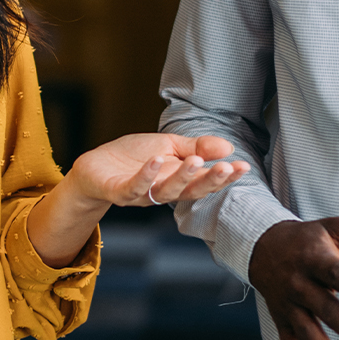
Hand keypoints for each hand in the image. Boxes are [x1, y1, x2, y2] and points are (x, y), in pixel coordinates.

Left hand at [66, 132, 250, 207]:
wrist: (95, 167)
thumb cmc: (133, 158)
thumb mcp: (168, 146)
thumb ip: (197, 148)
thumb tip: (229, 147)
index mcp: (178, 180)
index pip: (205, 182)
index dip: (224, 177)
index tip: (243, 167)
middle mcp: (163, 191)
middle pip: (191, 191)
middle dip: (209, 180)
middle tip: (226, 167)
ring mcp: (142, 193)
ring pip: (166, 191)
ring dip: (182, 177)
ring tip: (195, 161)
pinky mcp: (119, 191)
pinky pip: (134, 187)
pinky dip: (146, 175)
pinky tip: (157, 160)